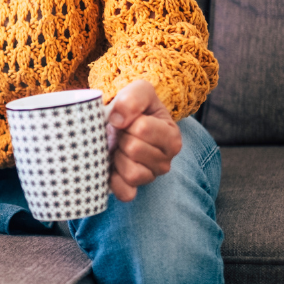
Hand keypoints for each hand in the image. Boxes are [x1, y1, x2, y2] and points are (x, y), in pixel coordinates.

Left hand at [106, 80, 181, 201]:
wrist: (122, 120)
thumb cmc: (134, 107)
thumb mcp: (139, 90)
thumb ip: (133, 98)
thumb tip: (117, 120)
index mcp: (172, 136)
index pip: (143, 128)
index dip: (127, 120)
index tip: (127, 119)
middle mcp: (166, 161)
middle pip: (134, 150)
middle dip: (121, 137)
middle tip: (121, 133)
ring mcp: (151, 177)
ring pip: (132, 173)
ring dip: (118, 157)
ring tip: (118, 147)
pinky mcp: (134, 189)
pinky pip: (125, 193)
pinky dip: (114, 180)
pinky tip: (112, 166)